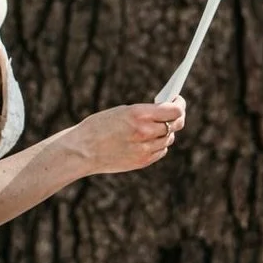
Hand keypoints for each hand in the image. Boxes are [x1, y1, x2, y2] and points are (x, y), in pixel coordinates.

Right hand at [72, 96, 186, 174]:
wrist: (82, 151)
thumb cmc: (99, 126)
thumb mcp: (122, 112)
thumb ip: (145, 113)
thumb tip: (165, 112)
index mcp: (139, 114)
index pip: (174, 110)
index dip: (179, 104)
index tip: (178, 100)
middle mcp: (145, 131)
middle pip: (175, 125)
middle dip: (177, 117)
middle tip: (176, 112)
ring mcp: (145, 149)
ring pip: (168, 139)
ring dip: (166, 132)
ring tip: (160, 126)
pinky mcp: (142, 162)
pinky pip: (161, 151)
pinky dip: (159, 145)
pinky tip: (152, 140)